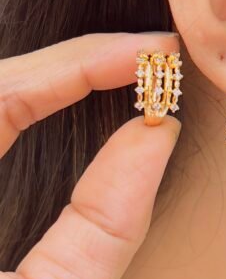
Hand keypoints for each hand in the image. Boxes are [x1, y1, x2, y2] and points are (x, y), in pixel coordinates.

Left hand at [0, 30, 180, 278]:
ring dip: (66, 74)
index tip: (152, 53)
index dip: (83, 63)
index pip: (3, 95)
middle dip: (82, 62)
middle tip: (153, 57)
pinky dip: (43, 100)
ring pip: (0, 98)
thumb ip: (105, 225)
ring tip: (132, 67)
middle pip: (0, 85)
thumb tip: (157, 135)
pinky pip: (1, 128)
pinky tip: (84, 92)